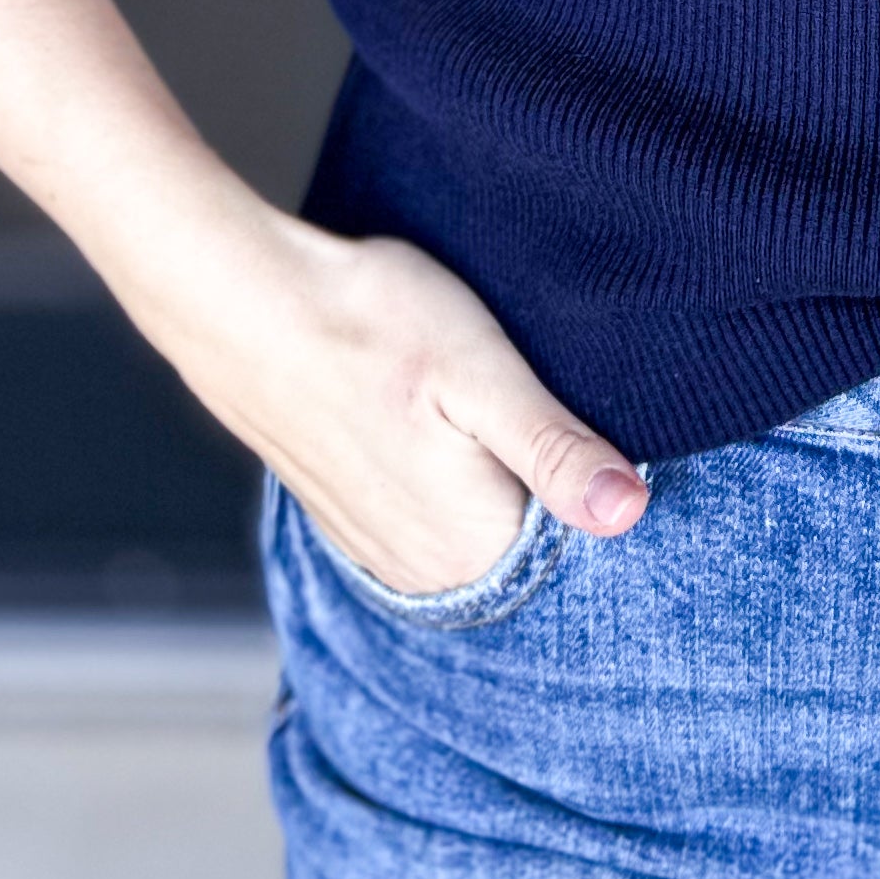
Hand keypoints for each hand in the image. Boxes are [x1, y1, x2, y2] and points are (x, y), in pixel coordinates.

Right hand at [139, 207, 649, 594]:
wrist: (250, 303)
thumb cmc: (373, 322)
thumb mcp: (484, 374)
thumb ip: (555, 451)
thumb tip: (629, 513)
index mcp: (472, 550)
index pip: (579, 542)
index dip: (597, 477)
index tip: (589, 421)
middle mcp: (428, 575)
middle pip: (532, 542)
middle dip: (551, 483)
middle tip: (537, 401)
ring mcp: (384, 554)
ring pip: (483, 529)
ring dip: (501, 482)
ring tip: (484, 409)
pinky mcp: (355, 524)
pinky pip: (435, 523)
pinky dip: (454, 485)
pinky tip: (444, 429)